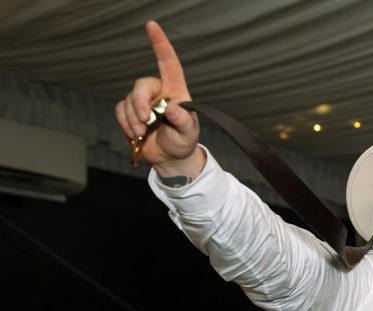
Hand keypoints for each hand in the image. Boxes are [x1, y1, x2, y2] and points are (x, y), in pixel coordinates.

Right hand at [114, 21, 202, 173]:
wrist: (170, 157)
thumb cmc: (183, 141)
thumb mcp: (189, 132)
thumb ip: (182, 120)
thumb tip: (171, 109)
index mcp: (176, 90)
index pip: (168, 63)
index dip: (160, 44)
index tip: (151, 26)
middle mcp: (158, 92)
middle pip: (141, 85)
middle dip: (139, 102)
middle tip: (144, 120)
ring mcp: (143, 102)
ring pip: (128, 100)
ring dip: (132, 118)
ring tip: (142, 133)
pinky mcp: (129, 112)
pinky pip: (120, 111)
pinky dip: (125, 123)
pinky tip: (135, 134)